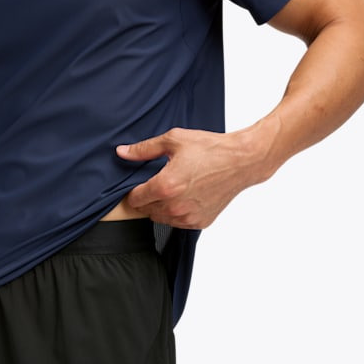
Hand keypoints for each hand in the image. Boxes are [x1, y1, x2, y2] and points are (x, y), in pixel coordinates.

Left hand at [115, 126, 265, 228]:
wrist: (241, 161)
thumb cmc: (210, 148)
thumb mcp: (174, 140)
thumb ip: (144, 149)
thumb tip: (122, 152)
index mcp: (165, 186)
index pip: (134, 199)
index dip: (135, 190)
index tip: (142, 183)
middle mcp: (174, 206)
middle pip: (146, 210)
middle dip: (149, 198)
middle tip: (162, 182)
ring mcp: (187, 217)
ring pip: (161, 218)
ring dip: (162, 207)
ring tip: (176, 188)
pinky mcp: (199, 222)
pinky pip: (178, 223)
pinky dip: (178, 212)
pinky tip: (188, 196)